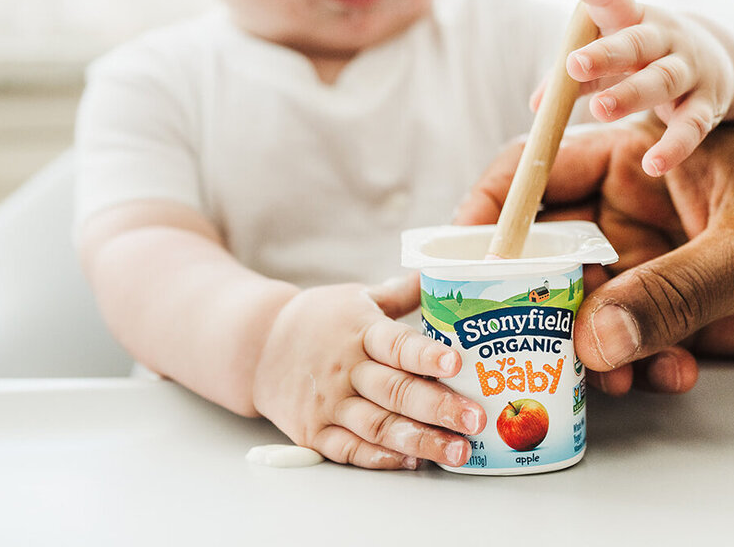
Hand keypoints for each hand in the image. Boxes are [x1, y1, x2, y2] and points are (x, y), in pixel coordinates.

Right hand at [252, 274, 486, 469]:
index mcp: (359, 331)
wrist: (257, 346)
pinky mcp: (313, 432)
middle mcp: (344, 369)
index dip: (426, 355)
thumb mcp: (357, 297)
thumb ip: (401, 293)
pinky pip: (350, 450)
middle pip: (395, 391)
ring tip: (457, 451)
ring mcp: (328, 404)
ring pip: (378, 427)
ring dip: (420, 441)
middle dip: (439, 408)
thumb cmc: (318, 320)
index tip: (456, 362)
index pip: (396, 343)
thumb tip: (442, 271)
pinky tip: (412, 462)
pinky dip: (381, 459)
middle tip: (476, 419)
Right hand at [455, 122, 700, 395]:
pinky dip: (646, 365)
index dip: (494, 209)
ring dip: (592, 344)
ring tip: (614, 378)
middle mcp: (637, 206)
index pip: (543, 167)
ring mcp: (657, 259)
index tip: (461, 263)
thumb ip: (674, 289)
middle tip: (513, 344)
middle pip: (552, 246)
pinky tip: (673, 373)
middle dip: (530, 295)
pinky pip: (640, 340)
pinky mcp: (683, 310)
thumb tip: (591, 342)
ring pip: (590, 304)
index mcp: (641, 157)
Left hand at [540, 0, 733, 176]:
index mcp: (634, 18)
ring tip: (600, 109)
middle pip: (635, 42)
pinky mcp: (707, 104)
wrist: (719, 64)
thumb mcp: (614, 59)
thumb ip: (576, 80)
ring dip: (630, 94)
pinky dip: (674, 146)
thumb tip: (538, 105)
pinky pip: (692, 126)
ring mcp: (689, 69)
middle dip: (605, 53)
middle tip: (574, 63)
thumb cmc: (647, 57)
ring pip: (661, 80)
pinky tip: (653, 163)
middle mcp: (665, 37)